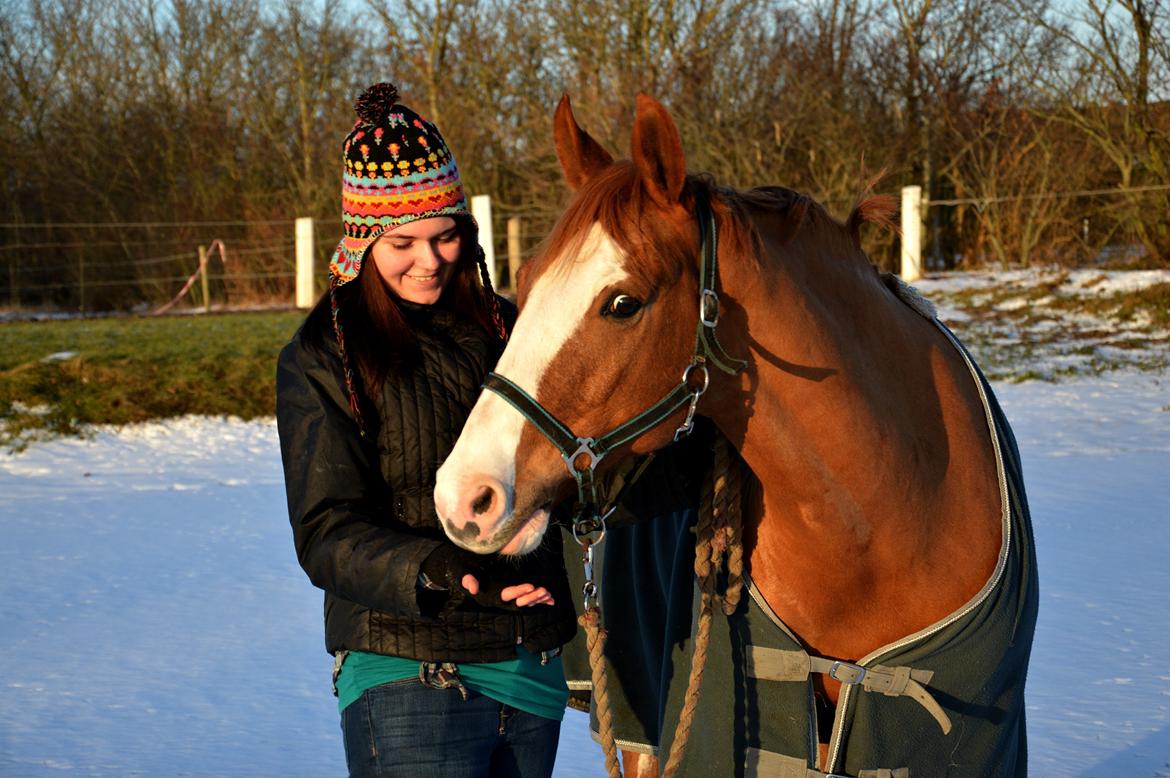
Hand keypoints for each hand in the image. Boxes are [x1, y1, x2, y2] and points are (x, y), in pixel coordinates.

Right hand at [419, 545, 555, 612]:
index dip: (518, 592)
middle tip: (545, 591)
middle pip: (517, 602)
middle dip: (531, 598)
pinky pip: (525, 599)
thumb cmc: (459, 567)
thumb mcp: (460, 570)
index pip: (505, 595)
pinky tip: (550, 599)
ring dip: (537, 599)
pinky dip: (538, 599)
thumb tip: (472, 588)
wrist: (458, 568)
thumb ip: (466, 578)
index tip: (531, 586)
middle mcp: (496, 599)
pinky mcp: (508, 593)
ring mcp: (503, 597)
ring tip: (549, 595)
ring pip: (523, 603)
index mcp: (487, 594)